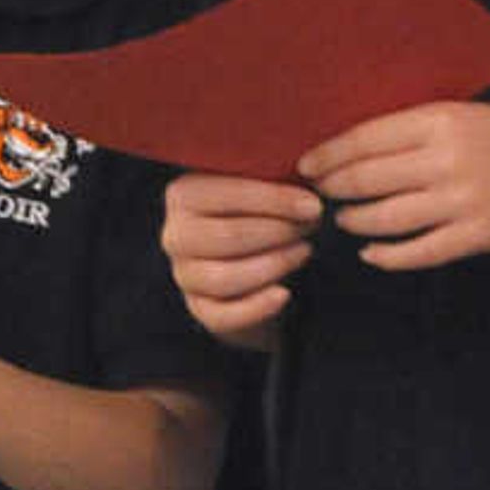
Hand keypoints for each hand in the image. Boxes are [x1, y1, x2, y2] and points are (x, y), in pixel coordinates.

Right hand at [162, 170, 319, 340]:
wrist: (252, 261)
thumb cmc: (260, 213)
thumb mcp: (261, 188)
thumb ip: (273, 177)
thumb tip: (310, 175)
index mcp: (183, 194)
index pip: (226, 195)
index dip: (273, 201)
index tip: (313, 205)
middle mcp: (176, 235)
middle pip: (227, 237)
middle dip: (278, 232)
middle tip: (312, 227)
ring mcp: (184, 274)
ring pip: (225, 278)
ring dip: (273, 265)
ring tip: (304, 251)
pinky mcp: (199, 309)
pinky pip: (224, 315)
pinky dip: (257, 307)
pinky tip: (284, 295)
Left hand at [304, 101, 489, 269]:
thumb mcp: (470, 116)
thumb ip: (420, 128)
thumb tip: (356, 142)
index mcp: (444, 120)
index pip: (367, 138)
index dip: (329, 154)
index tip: (306, 164)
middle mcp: (449, 159)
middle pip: (368, 179)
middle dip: (333, 190)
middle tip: (316, 195)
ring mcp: (463, 201)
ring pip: (386, 218)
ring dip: (355, 222)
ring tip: (343, 221)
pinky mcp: (476, 236)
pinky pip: (419, 252)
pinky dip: (388, 256)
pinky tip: (372, 254)